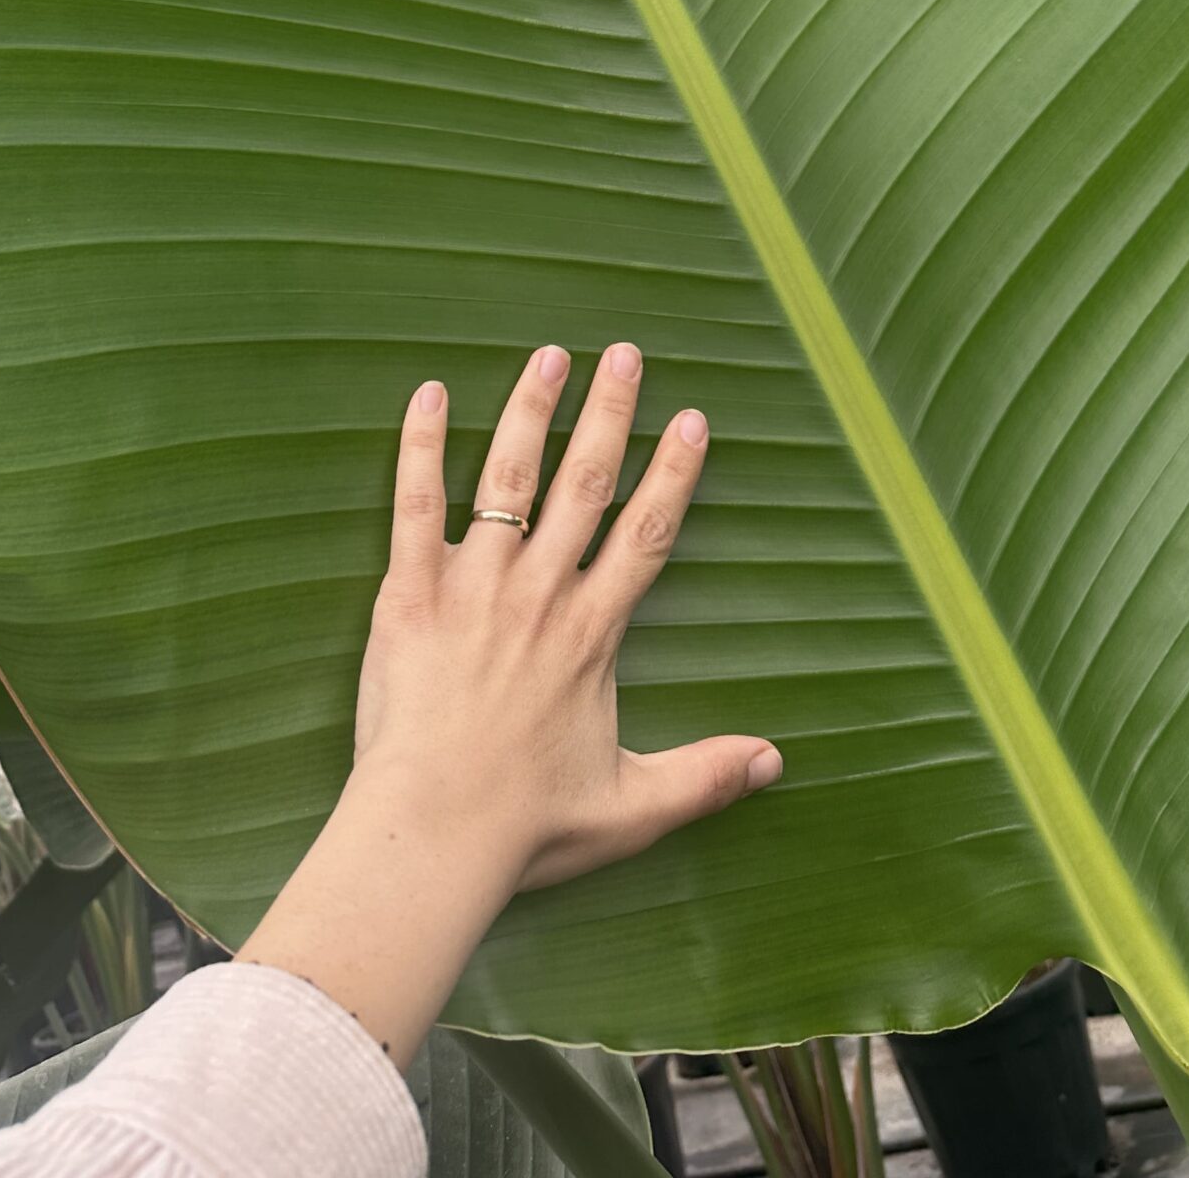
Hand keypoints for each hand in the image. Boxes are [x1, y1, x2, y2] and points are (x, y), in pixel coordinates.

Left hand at [357, 341, 781, 891]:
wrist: (434, 835)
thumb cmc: (527, 828)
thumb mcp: (632, 808)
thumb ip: (704, 775)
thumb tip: (777, 761)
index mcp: (593, 634)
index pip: (646, 533)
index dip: (673, 473)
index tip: (692, 418)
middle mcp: (541, 594)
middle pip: (585, 483)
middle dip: (609, 413)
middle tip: (625, 352)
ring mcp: (475, 586)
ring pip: (510, 478)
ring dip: (532, 410)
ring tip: (550, 354)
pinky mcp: (410, 594)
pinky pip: (414, 505)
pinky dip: (421, 447)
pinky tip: (429, 393)